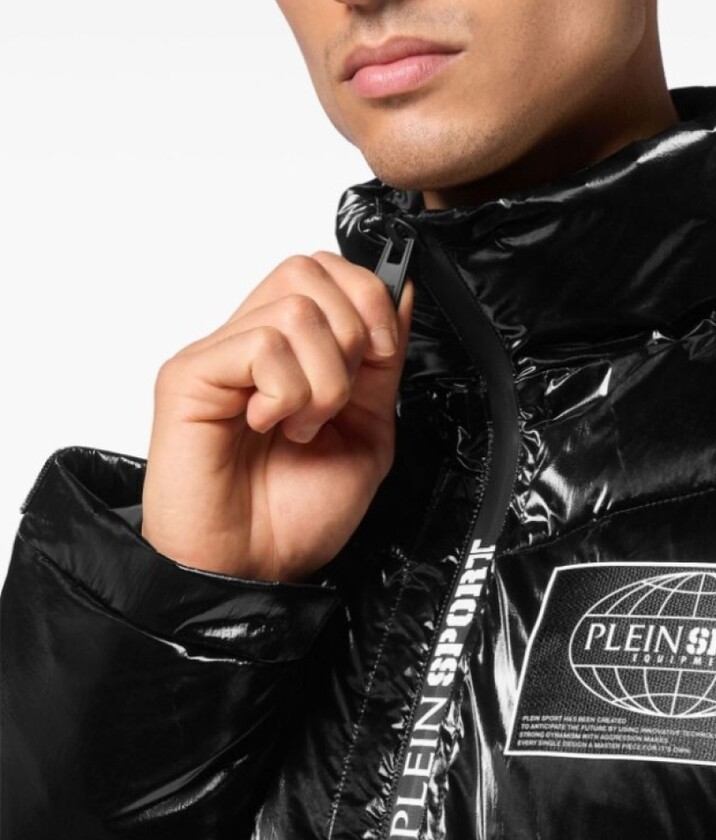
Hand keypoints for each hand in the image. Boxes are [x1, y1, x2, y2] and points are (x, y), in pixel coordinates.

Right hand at [140, 250, 414, 582]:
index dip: (369, 299)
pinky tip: (267, 426)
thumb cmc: (295, 518)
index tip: (381, 355)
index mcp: (291, 353)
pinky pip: (262, 345)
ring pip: (296, 309)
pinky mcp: (190, 374)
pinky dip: (286, 394)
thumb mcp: (368, 432)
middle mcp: (252, 344)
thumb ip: (383, 364)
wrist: (254, 570)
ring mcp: (219, 355)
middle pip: (309, 269)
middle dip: (351, 336)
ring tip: (300, 427)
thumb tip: (401, 293)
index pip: (326, 270)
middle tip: (336, 402)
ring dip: (322, 381)